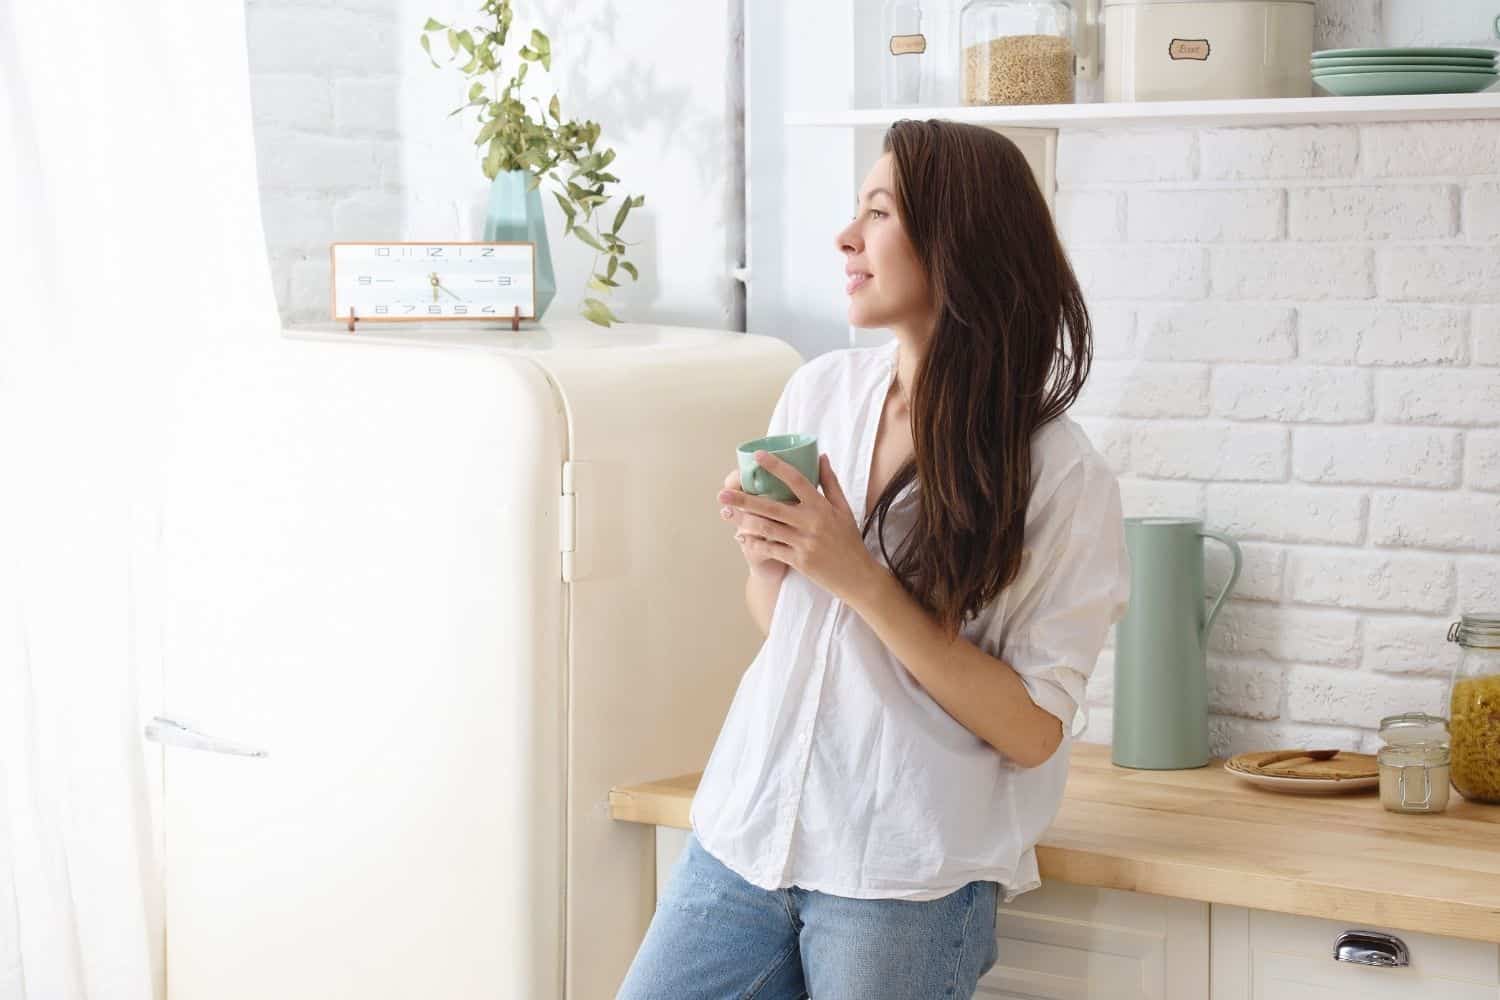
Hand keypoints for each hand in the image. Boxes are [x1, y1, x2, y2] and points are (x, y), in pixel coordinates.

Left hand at [718, 451, 880, 604]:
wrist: (857, 575)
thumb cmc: (849, 539)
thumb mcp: (844, 508)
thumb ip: (831, 482)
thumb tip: (821, 456)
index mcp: (821, 506)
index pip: (796, 480)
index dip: (776, 466)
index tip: (758, 456)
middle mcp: (811, 522)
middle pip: (772, 506)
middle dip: (745, 499)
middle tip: (722, 493)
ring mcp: (803, 542)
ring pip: (767, 528)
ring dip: (744, 521)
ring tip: (726, 514)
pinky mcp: (799, 560)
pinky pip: (771, 549)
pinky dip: (755, 543)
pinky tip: (741, 537)